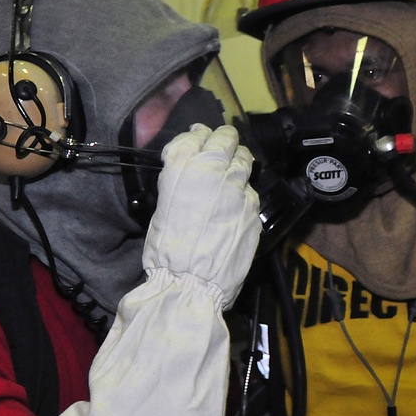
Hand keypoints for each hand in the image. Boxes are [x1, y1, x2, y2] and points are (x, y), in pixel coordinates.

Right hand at [143, 124, 260, 308]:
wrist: (191, 281)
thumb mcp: (162, 205)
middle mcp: (213, 170)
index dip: (199, 135)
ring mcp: (237, 186)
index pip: (197, 135)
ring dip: (238, 159)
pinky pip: (250, 189)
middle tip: (222, 143)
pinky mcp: (253, 206)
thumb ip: (180, 180)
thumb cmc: (166, 249)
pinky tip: (237, 199)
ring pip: (244, 159)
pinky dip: (244, 189)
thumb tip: (191, 170)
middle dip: (224, 139)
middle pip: (225, 139)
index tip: (200, 137)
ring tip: (234, 164)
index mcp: (182, 167)